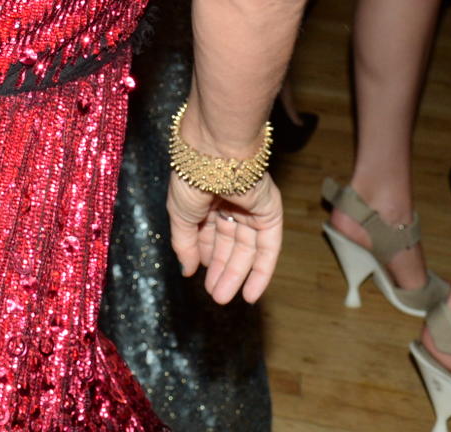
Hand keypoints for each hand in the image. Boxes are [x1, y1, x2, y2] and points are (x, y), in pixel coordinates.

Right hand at [166, 173, 285, 304]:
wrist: (217, 154)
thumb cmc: (192, 177)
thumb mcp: (179, 214)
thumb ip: (184, 244)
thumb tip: (186, 270)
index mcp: (206, 199)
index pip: (209, 234)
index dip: (205, 256)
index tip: (200, 278)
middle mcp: (230, 205)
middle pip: (229, 245)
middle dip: (221, 270)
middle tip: (215, 295)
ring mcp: (252, 210)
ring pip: (247, 249)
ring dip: (237, 275)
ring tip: (224, 296)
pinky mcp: (271, 214)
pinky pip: (268, 248)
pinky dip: (261, 272)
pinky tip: (250, 293)